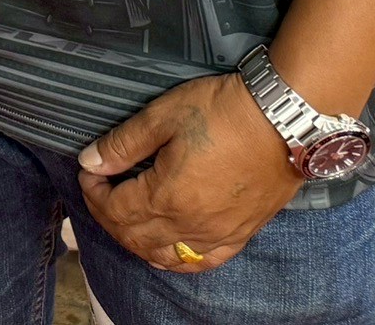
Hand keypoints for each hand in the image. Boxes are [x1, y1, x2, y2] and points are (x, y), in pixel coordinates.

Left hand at [78, 74, 299, 271]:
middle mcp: (191, 226)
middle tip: (101, 189)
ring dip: (136, 240)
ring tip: (126, 216)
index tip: (89, 172)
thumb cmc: (224, 112)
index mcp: (167, 197)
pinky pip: (203, 261)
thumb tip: (90, 161)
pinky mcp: (241, 234)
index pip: (115, 210)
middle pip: (134, 236)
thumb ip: (124, 144)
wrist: (285, 119)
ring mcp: (218, 234)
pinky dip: (177, 258)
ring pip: (164, 255)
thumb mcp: (163, 116)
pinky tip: (167, 247)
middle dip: (108, 216)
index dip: (93, 192)